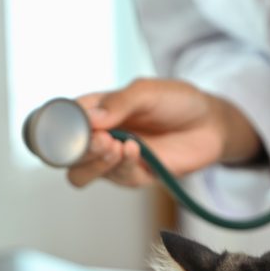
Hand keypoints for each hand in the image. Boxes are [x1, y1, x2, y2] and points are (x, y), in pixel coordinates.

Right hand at [66, 78, 260, 188]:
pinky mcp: (133, 175)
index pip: (62, 120)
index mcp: (95, 110)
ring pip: (82, 173)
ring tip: (115, 146)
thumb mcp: (148, 92)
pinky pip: (116, 178)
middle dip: (79, 149)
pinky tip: (135, 150)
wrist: (211, 124)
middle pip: (66, 154)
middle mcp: (99, 136)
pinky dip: (122, 165)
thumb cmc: (178, 102)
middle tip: (101, 139)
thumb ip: (119, 103)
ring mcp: (113, 159)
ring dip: (95, 162)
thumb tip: (91, 120)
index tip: (72, 126)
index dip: (58, 126)